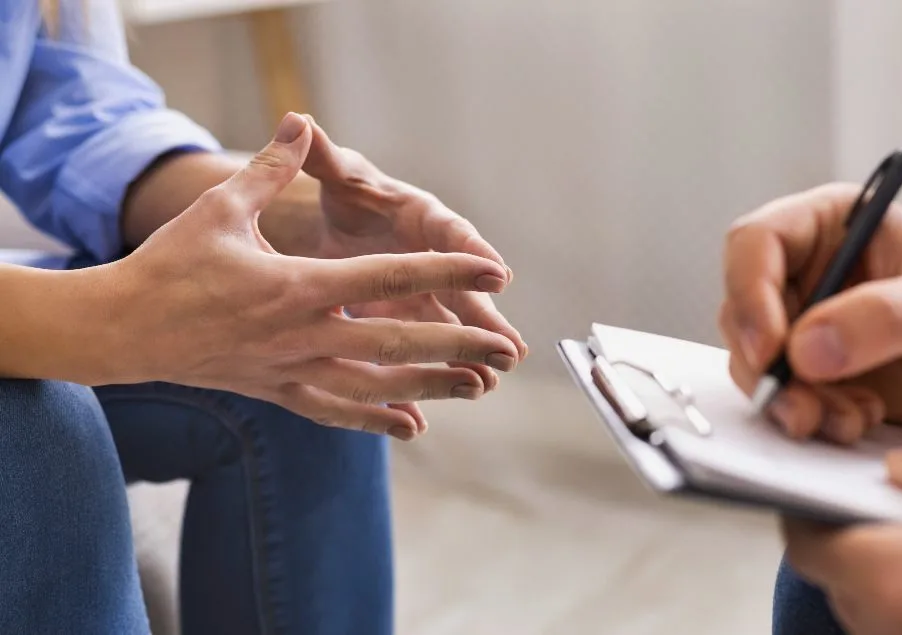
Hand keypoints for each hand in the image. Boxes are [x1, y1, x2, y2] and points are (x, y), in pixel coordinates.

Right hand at [102, 113, 519, 438]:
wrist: (122, 329)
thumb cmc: (171, 265)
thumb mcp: (222, 209)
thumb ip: (271, 168)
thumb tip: (300, 121)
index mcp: (297, 287)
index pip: (389, 277)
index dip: (446, 272)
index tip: (494, 271)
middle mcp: (303, 335)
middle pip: (397, 341)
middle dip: (458, 344)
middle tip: (506, 349)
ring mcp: (292, 371)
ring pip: (376, 385)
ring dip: (430, 386)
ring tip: (478, 387)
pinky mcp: (278, 392)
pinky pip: (337, 411)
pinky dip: (377, 419)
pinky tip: (414, 425)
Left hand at [265, 116, 526, 395]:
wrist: (340, 223)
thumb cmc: (346, 193)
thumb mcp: (336, 174)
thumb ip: (322, 157)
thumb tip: (301, 124)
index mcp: (421, 215)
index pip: (452, 233)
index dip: (474, 253)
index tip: (499, 274)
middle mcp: (432, 255)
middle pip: (463, 289)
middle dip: (485, 320)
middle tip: (510, 347)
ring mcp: (425, 291)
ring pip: (451, 325)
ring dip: (469, 353)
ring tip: (489, 382)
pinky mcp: (410, 318)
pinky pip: (427, 347)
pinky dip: (435, 371)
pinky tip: (447, 399)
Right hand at [720, 183, 901, 442]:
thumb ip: (884, 317)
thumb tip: (807, 348)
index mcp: (830, 224)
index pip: (755, 243)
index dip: (749, 292)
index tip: (771, 349)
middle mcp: (804, 270)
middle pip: (742, 310)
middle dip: (768, 365)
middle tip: (804, 407)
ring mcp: (803, 323)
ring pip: (755, 360)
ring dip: (789, 399)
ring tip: (847, 420)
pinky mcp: (809, 371)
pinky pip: (780, 394)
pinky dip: (807, 416)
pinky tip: (856, 420)